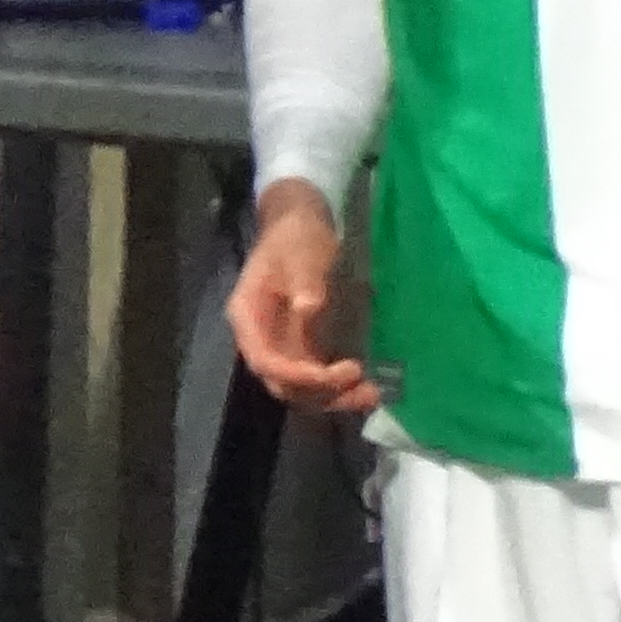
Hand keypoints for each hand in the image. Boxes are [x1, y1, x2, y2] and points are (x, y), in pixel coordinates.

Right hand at [227, 181, 378, 413]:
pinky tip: (367, 385)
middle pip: (284, 384)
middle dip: (322, 393)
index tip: (335, 373)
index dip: (297, 374)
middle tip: (363, 388)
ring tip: (372, 394)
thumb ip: (303, 280)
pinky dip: (339, 387)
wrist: (300, 224)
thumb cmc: (296, 235)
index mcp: (248, 317)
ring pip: (302, 389)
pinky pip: (317, 378)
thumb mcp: (300, 250)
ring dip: (334, 397)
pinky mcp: (302, 347)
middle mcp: (261, 340)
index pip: (265, 361)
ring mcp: (281, 346)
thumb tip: (309, 310)